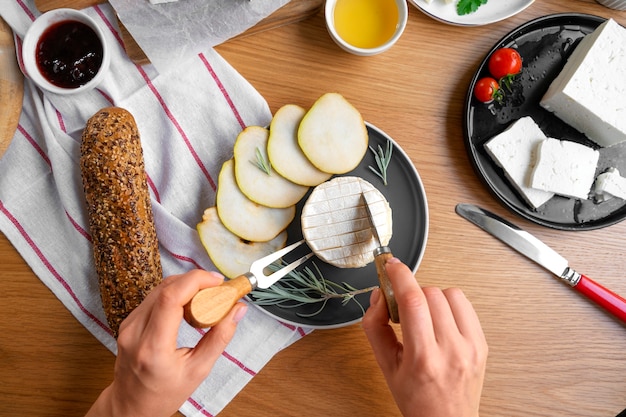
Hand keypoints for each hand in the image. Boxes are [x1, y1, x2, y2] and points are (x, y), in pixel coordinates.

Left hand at [86, 270, 246, 416]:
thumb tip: (237, 310)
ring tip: (206, 296)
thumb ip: (220, 338)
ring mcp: (128, 324)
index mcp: (153, 347)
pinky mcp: (129, 321)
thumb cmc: (162, 394)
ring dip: (186, 285)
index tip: (217, 282)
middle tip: (217, 288)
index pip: (170, 298)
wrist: (131, 406)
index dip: (196, 281)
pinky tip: (189, 303)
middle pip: (166, 288)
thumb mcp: (198, 371)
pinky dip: (175, 293)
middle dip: (195, 281)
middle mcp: (135, 331)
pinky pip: (154, 296)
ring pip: (160, 288)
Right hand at [362, 258, 487, 416]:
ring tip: (424, 316)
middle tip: (403, 307)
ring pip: (450, 294)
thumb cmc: (417, 399)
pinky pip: (465, 304)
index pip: (413, 302)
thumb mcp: (386, 366)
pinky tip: (440, 319)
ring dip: (432, 297)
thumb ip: (375, 327)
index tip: (391, 266)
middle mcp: (452, 351)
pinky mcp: (482, 343)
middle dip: (412, 293)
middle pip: (430, 294)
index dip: (401, 276)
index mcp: (424, 359)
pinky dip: (449, 304)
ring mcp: (471, 346)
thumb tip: (378, 296)